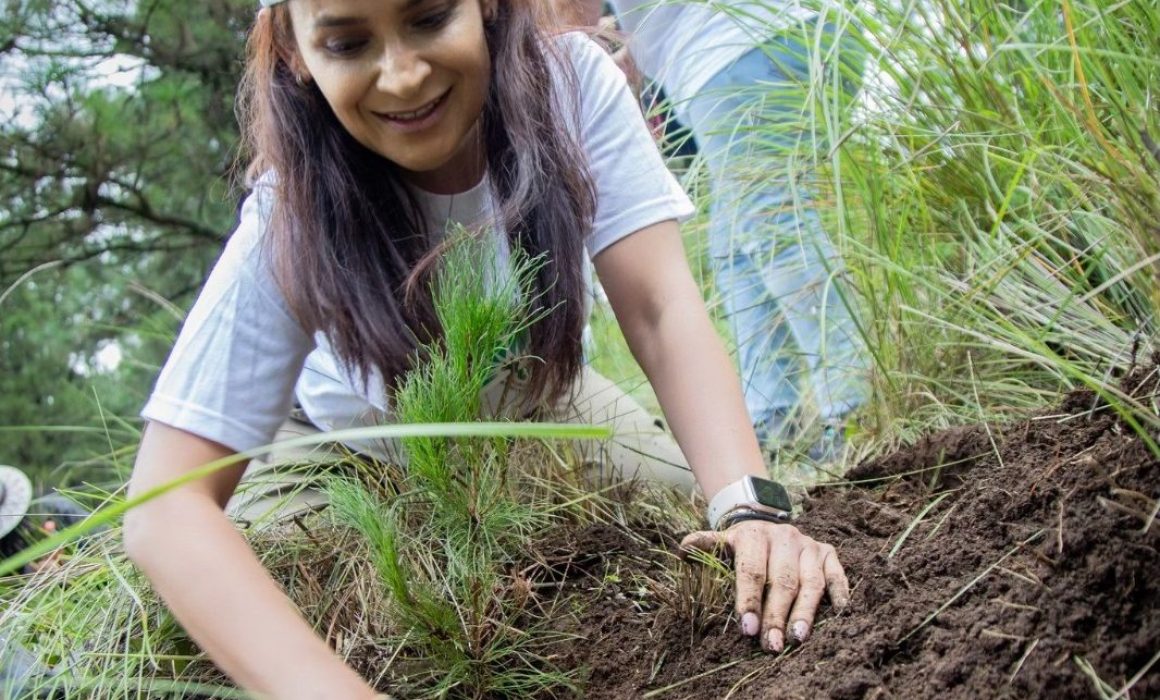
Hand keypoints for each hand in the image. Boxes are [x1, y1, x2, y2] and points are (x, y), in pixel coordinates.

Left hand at [681, 521, 849, 651]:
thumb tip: (683, 550)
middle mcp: (785, 537)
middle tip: (771, 645)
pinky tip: (839, 615)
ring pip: (810, 582)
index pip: (752, 571)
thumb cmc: (742, 545)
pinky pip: (837, 574)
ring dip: (805, 612)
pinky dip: (840, 593)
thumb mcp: (723, 542)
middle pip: (782, 581)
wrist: (765, 520)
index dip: (750, 600)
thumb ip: (706, 546)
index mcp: (755, 535)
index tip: (747, 629)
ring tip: (797, 639)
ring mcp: (809, 545)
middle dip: (776, 616)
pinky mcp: (828, 553)